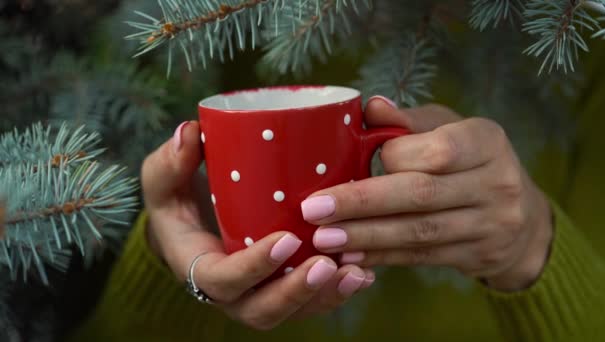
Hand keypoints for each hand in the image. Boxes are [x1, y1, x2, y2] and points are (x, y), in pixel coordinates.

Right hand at [141, 121, 374, 329]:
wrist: (192, 229)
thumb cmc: (179, 204)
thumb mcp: (165, 182)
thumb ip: (171, 161)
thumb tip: (189, 133)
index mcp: (199, 269)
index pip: (223, 281)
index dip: (254, 267)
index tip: (286, 239)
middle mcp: (231, 293)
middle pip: (262, 310)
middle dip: (296, 292)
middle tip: (327, 264)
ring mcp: (258, 295)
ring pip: (293, 312)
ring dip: (325, 296)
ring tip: (355, 271)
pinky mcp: (280, 289)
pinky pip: (310, 303)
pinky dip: (336, 292)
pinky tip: (362, 273)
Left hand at [302, 98, 553, 290]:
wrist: (523, 220)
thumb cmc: (472, 161)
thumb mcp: (452, 130)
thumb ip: (411, 122)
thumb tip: (371, 107)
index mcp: (487, 141)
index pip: (436, 150)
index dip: (392, 159)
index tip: (350, 166)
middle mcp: (496, 182)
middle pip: (421, 194)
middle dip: (362, 203)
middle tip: (313, 210)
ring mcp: (492, 224)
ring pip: (419, 232)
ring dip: (365, 236)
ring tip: (323, 239)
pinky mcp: (478, 255)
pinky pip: (422, 257)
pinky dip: (382, 257)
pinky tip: (349, 257)